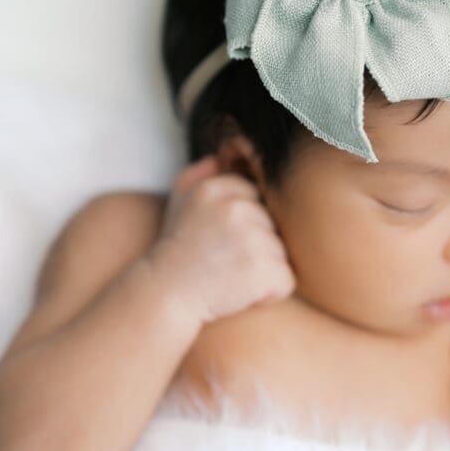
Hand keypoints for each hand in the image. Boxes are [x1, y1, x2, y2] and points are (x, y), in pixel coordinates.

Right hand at [147, 155, 296, 324]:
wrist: (164, 296)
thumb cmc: (177, 252)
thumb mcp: (180, 202)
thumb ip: (200, 173)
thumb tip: (224, 154)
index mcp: (216, 189)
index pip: (257, 198)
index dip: (244, 223)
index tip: (220, 239)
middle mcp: (233, 208)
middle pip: (272, 225)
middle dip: (255, 246)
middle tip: (223, 260)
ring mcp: (249, 238)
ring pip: (281, 253)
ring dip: (262, 270)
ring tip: (230, 276)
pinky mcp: (261, 269)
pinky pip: (285, 280)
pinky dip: (270, 293)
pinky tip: (242, 293)